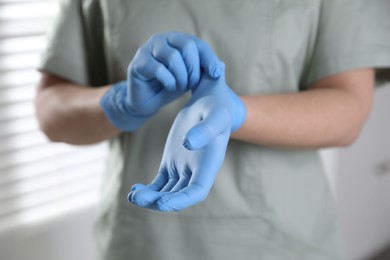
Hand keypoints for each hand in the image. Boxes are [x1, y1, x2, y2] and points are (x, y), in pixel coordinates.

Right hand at [100, 31, 222, 131]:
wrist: (146, 102)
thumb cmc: (170, 86)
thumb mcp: (190, 78)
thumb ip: (203, 71)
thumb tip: (221, 66)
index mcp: (176, 40)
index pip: (197, 43)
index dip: (208, 58)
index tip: (215, 74)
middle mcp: (162, 40)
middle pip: (186, 46)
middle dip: (194, 68)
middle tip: (193, 84)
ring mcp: (147, 49)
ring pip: (173, 57)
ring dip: (181, 76)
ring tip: (181, 87)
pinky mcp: (138, 63)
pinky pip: (159, 69)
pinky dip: (168, 81)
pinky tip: (169, 87)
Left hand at [128, 65, 246, 210]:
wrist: (209, 104)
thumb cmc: (217, 108)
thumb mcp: (216, 116)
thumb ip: (206, 129)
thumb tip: (187, 143)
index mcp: (209, 164)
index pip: (197, 191)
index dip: (181, 201)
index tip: (162, 203)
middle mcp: (197, 172)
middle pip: (179, 196)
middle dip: (160, 201)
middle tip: (138, 199)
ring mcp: (183, 169)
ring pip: (167, 192)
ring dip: (151, 198)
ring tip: (132, 196)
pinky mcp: (171, 163)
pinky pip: (160, 183)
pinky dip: (148, 190)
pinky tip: (134, 190)